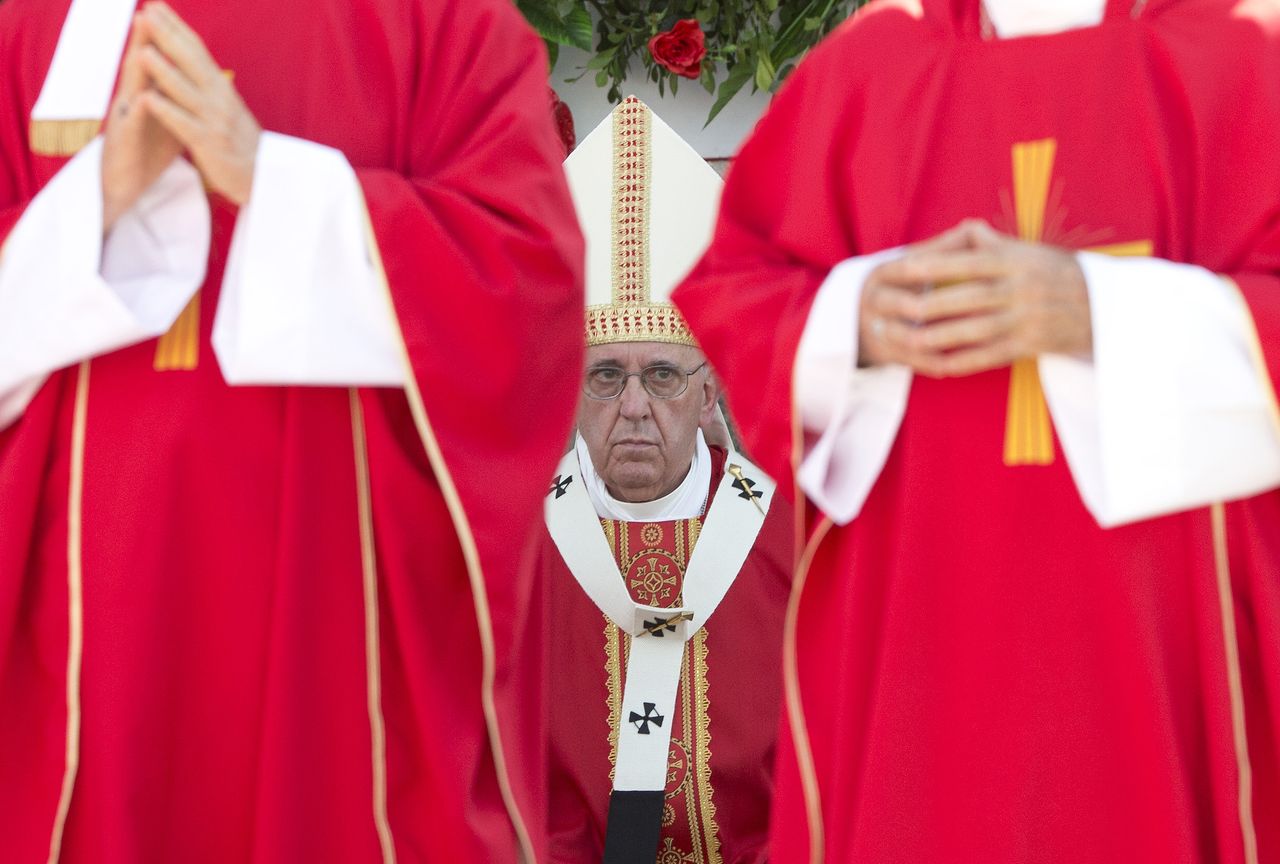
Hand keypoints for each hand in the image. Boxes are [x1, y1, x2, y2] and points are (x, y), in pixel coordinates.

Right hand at [101, 12, 183, 231]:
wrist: (126, 188)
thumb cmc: (147, 153)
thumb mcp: (169, 121)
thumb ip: (179, 99)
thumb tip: (198, 81)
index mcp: (148, 95)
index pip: (156, 62)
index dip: (164, 39)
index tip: (171, 12)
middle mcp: (134, 102)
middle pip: (141, 66)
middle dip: (148, 39)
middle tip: (154, 10)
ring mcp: (125, 121)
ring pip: (132, 89)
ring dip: (137, 65)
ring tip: (143, 43)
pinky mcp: (123, 144)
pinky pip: (131, 126)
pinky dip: (138, 112)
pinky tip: (143, 99)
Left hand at [135, 2, 260, 204]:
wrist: (265, 177)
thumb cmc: (242, 143)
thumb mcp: (228, 107)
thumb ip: (210, 85)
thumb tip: (194, 61)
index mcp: (222, 88)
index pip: (197, 49)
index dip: (176, 26)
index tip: (156, 5)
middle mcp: (219, 98)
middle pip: (190, 62)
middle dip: (166, 37)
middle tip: (144, 14)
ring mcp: (214, 120)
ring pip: (185, 91)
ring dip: (162, 70)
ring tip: (142, 51)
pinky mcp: (208, 144)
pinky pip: (183, 124)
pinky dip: (165, 111)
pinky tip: (147, 99)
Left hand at [858, 220, 1091, 376]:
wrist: (1104, 305)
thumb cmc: (1054, 272)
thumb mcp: (1026, 250)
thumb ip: (988, 241)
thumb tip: (958, 230)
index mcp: (1016, 261)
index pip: (968, 262)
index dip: (934, 266)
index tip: (902, 269)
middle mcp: (1020, 289)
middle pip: (965, 299)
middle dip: (925, 307)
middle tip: (889, 311)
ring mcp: (1025, 319)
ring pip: (972, 331)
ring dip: (935, 339)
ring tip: (904, 341)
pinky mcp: (1030, 345)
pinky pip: (989, 356)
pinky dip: (960, 362)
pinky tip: (934, 366)